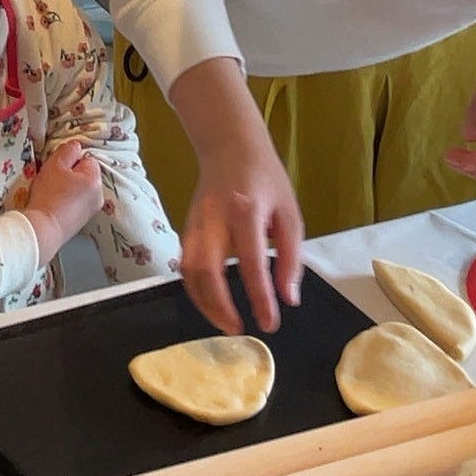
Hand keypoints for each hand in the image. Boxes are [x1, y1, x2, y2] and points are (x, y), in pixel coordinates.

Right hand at [17, 140, 103, 259]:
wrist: (42, 229)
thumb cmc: (48, 195)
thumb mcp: (56, 164)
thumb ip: (68, 149)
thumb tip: (75, 146)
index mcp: (95, 180)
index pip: (87, 158)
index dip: (71, 160)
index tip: (58, 168)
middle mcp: (99, 196)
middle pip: (84, 174)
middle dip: (70, 174)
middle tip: (54, 180)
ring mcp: (91, 211)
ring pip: (79, 189)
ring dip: (67, 188)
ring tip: (52, 194)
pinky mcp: (82, 222)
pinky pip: (76, 203)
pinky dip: (66, 202)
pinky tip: (54, 205)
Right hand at [175, 95, 303, 334]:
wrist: (230, 146)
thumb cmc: (266, 179)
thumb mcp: (289, 212)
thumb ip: (291, 257)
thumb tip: (288, 299)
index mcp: (246, 211)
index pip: (251, 262)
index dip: (261, 297)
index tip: (270, 323)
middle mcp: (215, 218)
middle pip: (206, 269)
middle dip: (219, 306)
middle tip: (238, 329)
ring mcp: (195, 222)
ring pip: (189, 270)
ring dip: (204, 303)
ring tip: (225, 322)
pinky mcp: (186, 227)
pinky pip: (185, 264)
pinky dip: (195, 289)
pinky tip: (211, 303)